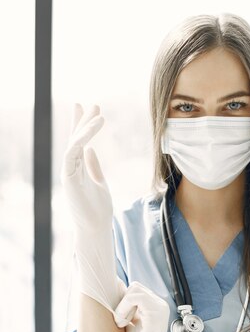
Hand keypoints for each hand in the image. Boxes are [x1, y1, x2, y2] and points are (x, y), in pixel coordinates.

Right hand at [61, 103, 111, 234]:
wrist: (96, 227)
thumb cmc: (98, 209)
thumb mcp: (99, 182)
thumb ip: (93, 166)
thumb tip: (91, 150)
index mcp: (79, 168)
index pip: (79, 141)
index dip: (82, 124)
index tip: (89, 108)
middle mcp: (72, 168)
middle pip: (75, 139)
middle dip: (83, 120)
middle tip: (94, 104)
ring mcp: (68, 172)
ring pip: (73, 144)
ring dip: (85, 129)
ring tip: (99, 116)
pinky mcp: (68, 179)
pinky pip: (72, 154)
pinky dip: (80, 141)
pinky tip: (91, 132)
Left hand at [114, 281, 199, 331]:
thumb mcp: (129, 324)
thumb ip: (125, 309)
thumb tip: (110, 292)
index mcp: (154, 306)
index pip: (135, 289)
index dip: (122, 300)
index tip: (117, 318)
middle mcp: (160, 304)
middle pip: (134, 287)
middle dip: (122, 302)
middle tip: (120, 322)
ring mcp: (160, 308)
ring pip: (134, 290)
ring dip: (122, 306)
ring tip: (121, 323)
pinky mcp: (156, 314)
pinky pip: (137, 297)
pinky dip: (124, 308)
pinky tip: (123, 324)